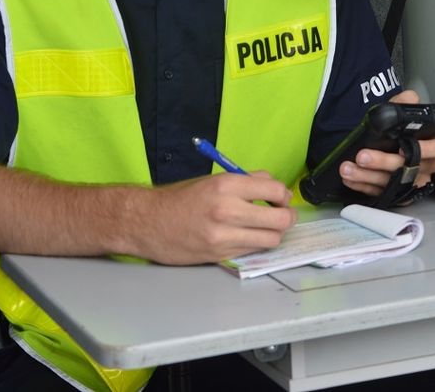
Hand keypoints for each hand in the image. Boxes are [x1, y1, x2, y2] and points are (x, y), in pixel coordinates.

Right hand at [136, 171, 296, 264]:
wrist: (147, 222)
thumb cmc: (180, 198)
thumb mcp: (213, 180)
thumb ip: (246, 181)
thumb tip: (275, 187)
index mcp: (227, 185)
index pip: (275, 190)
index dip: (284, 195)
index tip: (280, 198)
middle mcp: (228, 210)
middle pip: (280, 219)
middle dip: (287, 217)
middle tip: (282, 215)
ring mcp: (224, 236)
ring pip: (271, 239)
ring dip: (274, 234)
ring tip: (266, 228)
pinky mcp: (220, 255)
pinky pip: (253, 250)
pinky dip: (256, 244)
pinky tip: (247, 237)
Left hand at [338, 90, 434, 199]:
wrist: (378, 144)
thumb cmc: (394, 131)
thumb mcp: (398, 112)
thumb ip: (403, 102)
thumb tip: (410, 97)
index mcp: (434, 144)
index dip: (426, 150)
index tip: (403, 148)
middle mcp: (426, 166)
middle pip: (411, 169)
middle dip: (384, 163)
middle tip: (362, 156)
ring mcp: (411, 182)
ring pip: (392, 183)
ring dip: (367, 176)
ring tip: (347, 168)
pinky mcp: (396, 195)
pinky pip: (380, 193)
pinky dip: (362, 186)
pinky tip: (350, 178)